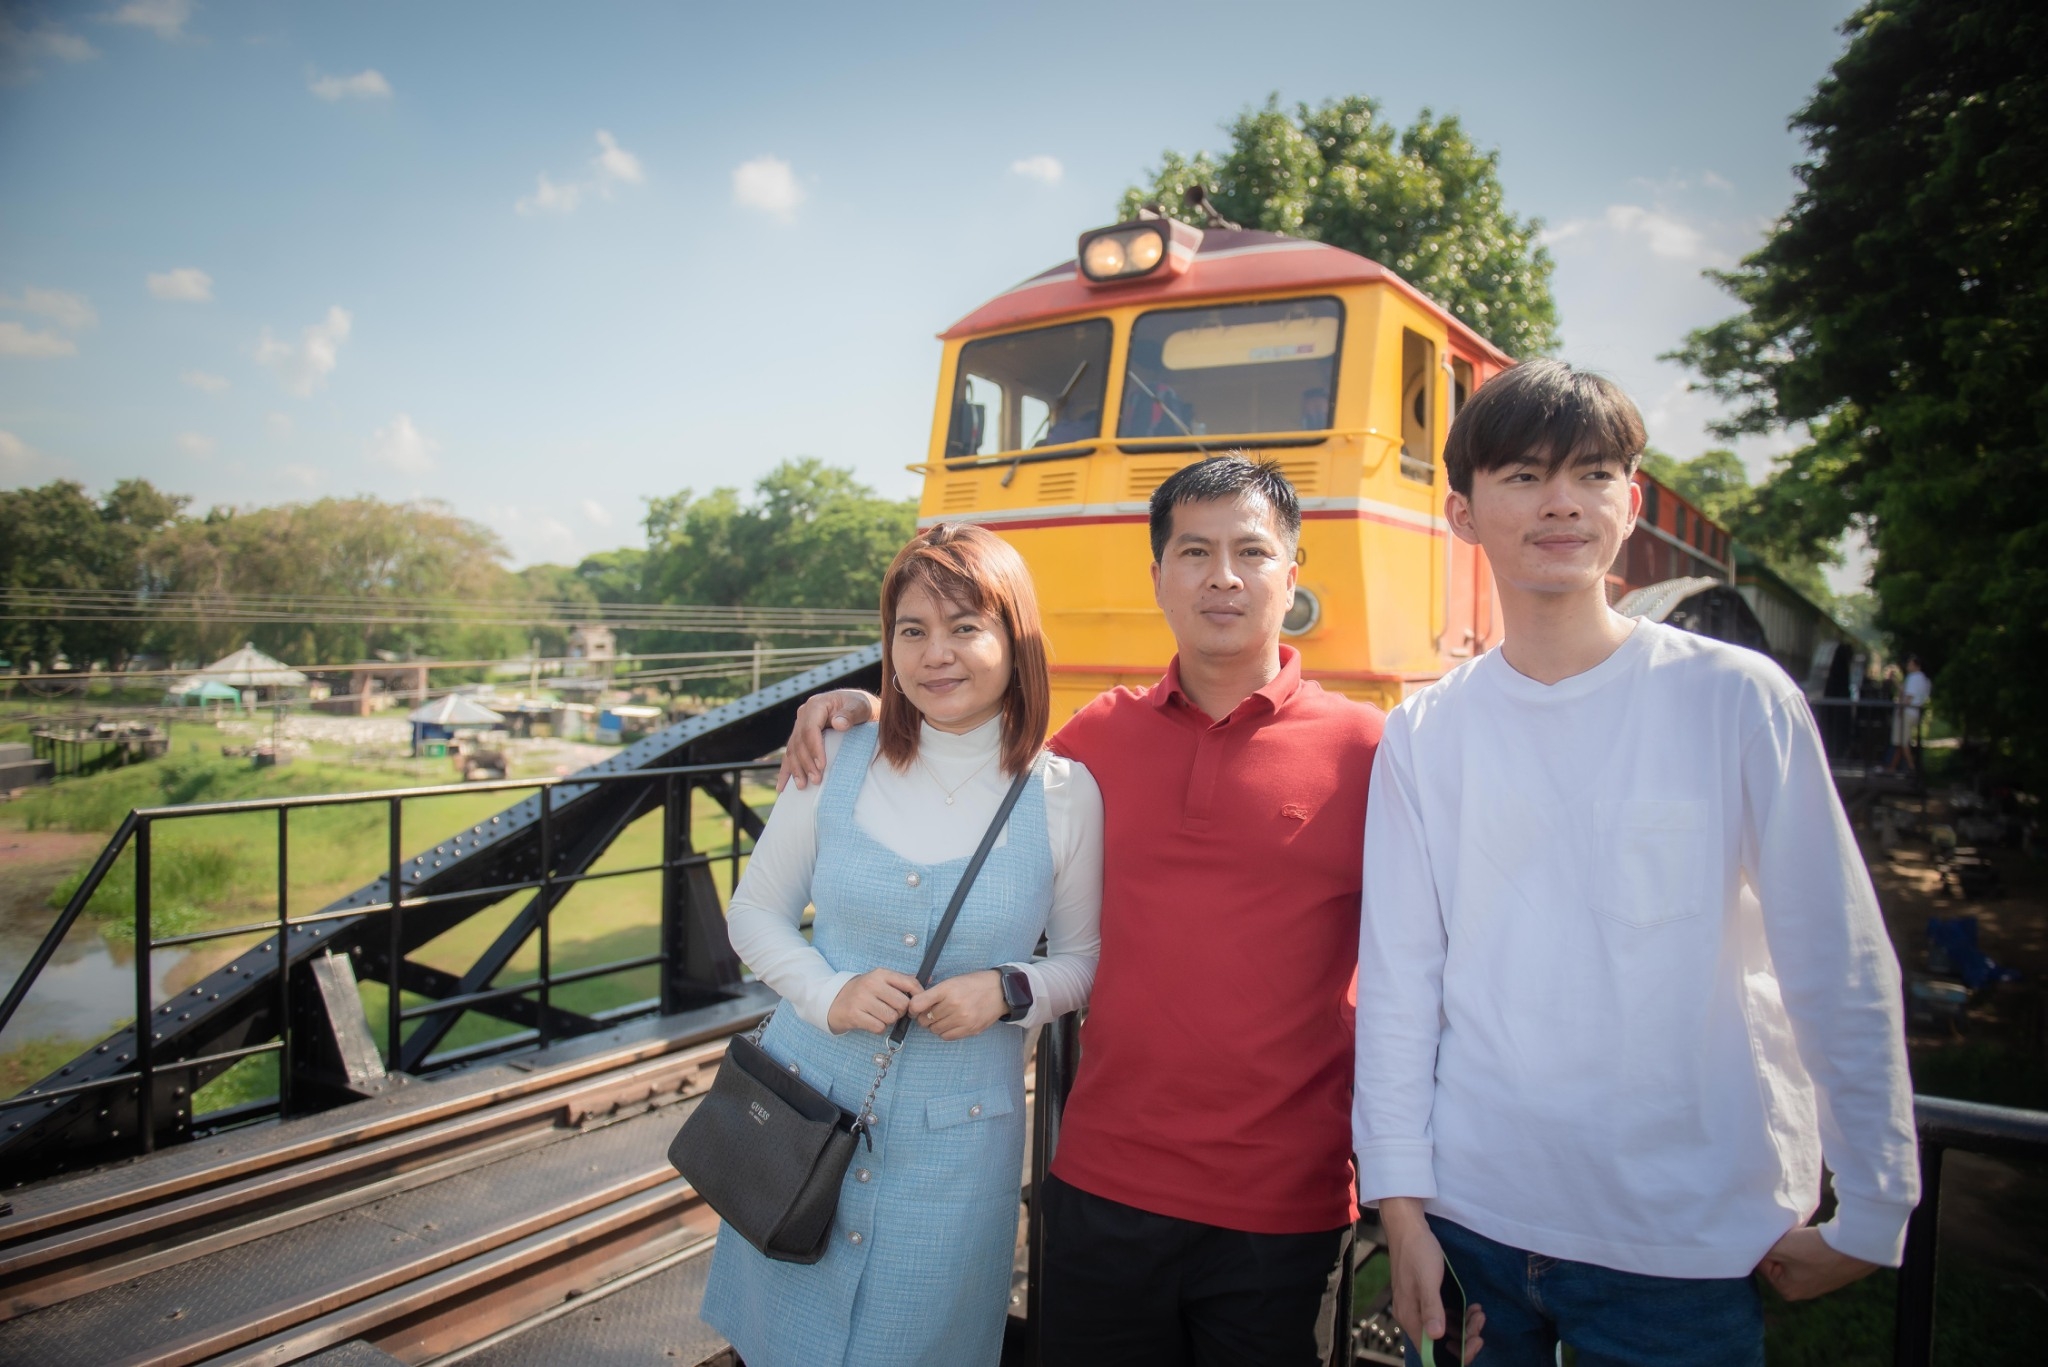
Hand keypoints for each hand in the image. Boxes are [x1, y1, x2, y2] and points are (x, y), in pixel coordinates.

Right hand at [776, 689, 879, 791]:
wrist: (858, 707)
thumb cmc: (860, 706)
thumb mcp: (860, 707)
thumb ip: (850, 714)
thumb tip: (838, 723)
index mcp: (816, 705)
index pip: (810, 729)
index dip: (814, 748)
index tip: (822, 765)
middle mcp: (804, 714)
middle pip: (799, 741)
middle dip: (806, 763)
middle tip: (816, 780)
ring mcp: (800, 726)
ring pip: (792, 750)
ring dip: (796, 769)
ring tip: (802, 785)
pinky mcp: (800, 737)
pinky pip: (790, 754)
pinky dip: (786, 770)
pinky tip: (783, 786)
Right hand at [826, 968, 922, 1034]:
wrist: (834, 1001)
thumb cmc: (864, 992)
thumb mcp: (881, 980)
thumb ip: (904, 981)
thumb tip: (930, 980)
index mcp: (881, 974)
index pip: (910, 983)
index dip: (918, 996)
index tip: (915, 1004)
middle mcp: (871, 984)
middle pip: (903, 1004)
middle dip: (901, 1012)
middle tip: (892, 1010)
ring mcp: (862, 999)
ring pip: (892, 1017)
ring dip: (889, 1021)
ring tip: (880, 1015)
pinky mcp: (855, 1015)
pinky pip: (879, 1027)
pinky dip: (878, 1028)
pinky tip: (871, 1021)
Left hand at [907, 971, 1006, 1040]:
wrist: (1000, 990)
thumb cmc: (974, 983)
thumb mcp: (953, 981)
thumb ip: (934, 992)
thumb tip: (915, 1006)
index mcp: (947, 989)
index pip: (918, 1004)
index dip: (912, 1008)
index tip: (914, 1008)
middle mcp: (954, 1004)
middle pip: (925, 1019)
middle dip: (924, 1017)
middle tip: (930, 1013)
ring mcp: (963, 1018)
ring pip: (935, 1029)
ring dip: (935, 1025)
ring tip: (943, 1017)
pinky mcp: (970, 1029)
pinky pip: (947, 1036)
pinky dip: (945, 1032)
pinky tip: (950, 1023)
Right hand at [1382, 1198, 1486, 1363]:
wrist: (1408, 1226)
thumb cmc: (1417, 1250)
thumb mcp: (1428, 1279)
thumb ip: (1432, 1308)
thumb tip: (1435, 1336)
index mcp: (1409, 1316)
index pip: (1431, 1351)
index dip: (1456, 1354)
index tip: (1476, 1341)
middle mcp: (1411, 1316)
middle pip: (1439, 1343)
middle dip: (1464, 1339)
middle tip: (1480, 1322)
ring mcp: (1417, 1307)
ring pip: (1443, 1331)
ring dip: (1464, 1327)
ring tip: (1478, 1312)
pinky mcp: (1424, 1298)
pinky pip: (1443, 1317)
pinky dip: (1458, 1316)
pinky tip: (1471, 1307)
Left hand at [1758, 1226, 1878, 1300]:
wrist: (1853, 1247)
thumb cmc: (1813, 1249)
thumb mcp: (1779, 1248)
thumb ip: (1758, 1250)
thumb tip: (1745, 1248)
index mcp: (1786, 1291)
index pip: (1761, 1264)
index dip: (1765, 1248)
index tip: (1775, 1239)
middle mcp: (1801, 1292)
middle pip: (1777, 1262)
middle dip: (1779, 1248)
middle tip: (1788, 1238)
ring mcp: (1817, 1283)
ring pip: (1792, 1257)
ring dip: (1793, 1246)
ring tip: (1802, 1239)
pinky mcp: (1829, 1272)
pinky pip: (1808, 1257)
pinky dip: (1807, 1247)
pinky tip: (1813, 1241)